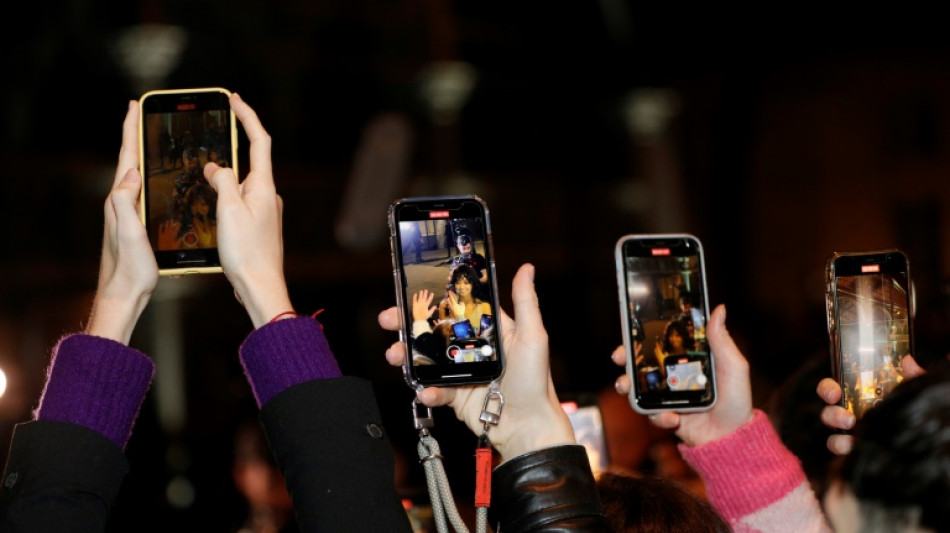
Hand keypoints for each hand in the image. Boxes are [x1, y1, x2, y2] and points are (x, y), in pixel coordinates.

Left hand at [86, 101, 158, 344]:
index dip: (130, 130)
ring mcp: (130, 213)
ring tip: (156, 139)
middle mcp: (122, 202)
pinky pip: (148, 192)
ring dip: (147, 155)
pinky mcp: (138, 223)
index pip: (127, 157)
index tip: (134, 106)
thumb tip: (131, 173)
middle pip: (132, 160)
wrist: (125, 294)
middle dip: (138, 136)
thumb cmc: (128, 268)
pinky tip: (164, 180)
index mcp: (121, 199)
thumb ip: (125, 201)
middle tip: (146, 115)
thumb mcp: (127, 232)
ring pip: (140, 175)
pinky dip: (155, 178)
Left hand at [157, 219, 181, 248]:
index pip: (176, 229)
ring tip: (167, 220)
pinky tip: (161, 224)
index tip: (179, 223)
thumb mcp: (177, 246)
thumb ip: (179, 241)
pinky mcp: (160, 236)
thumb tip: (182, 237)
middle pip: (170, 227)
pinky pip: (159, 230)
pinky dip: (160, 227)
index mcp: (173, 236)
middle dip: (172, 223)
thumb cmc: (171, 249)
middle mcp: (168, 234)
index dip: (178, 226)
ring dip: (166, 224)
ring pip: (165, 228)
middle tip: (172, 219)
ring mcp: (163, 234)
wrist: (163, 251)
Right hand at [203, 94, 291, 327]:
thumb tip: (216, 167)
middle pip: (248, 161)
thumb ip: (222, 181)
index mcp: (263, 187)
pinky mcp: (259, 225)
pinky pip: (239, 201)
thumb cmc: (246, 252)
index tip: (234, 99)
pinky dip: (224, 196)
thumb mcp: (228, 210)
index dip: (247, 117)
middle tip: (210, 135)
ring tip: (202, 177)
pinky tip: (210, 205)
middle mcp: (268, 195)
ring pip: (241, 184)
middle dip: (229, 148)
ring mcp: (265, 210)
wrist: (261, 286)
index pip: (258, 141)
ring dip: (222, 177)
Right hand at [379, 264, 574, 462]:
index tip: (409, 293)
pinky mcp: (454, 396)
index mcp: (486, 330)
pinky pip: (434, 389)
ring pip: (425, 359)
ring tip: (395, 355)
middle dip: (407, 325)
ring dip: (406, 355)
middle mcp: (469, 348)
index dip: (432, 300)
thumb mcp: (533, 336)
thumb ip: (525, 302)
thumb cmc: (535, 380)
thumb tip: (527, 268)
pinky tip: (426, 391)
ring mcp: (459, 372)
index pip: (454, 308)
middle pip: (432, 331)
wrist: (528, 427)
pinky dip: (427, 390)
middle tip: (388, 320)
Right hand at [613, 305, 753, 446]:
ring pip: (638, 388)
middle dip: (625, 358)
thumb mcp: (733, 365)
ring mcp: (667, 397)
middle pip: (641, 363)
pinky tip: (673, 418)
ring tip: (627, 387)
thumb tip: (719, 309)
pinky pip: (652, 414)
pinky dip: (660, 416)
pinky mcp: (666, 416)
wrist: (733, 437)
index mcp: (687, 361)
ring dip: (628, 386)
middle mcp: (673, 377)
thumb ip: (721, 340)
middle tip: (619, 356)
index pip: (660, 344)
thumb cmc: (736, 399)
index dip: (642, 337)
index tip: (631, 332)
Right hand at [817, 354, 925, 454]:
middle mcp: (852, 415)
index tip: (835, 393)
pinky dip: (846, 454)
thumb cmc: (916, 409)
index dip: (828, 389)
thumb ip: (913, 376)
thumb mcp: (914, 391)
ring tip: (852, 441)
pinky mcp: (857, 454)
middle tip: (848, 419)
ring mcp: (853, 436)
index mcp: (860, 397)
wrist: (926, 444)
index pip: (833, 388)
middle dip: (833, 415)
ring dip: (837, 439)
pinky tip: (858, 452)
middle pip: (828, 412)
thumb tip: (907, 361)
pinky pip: (843, 455)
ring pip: (833, 437)